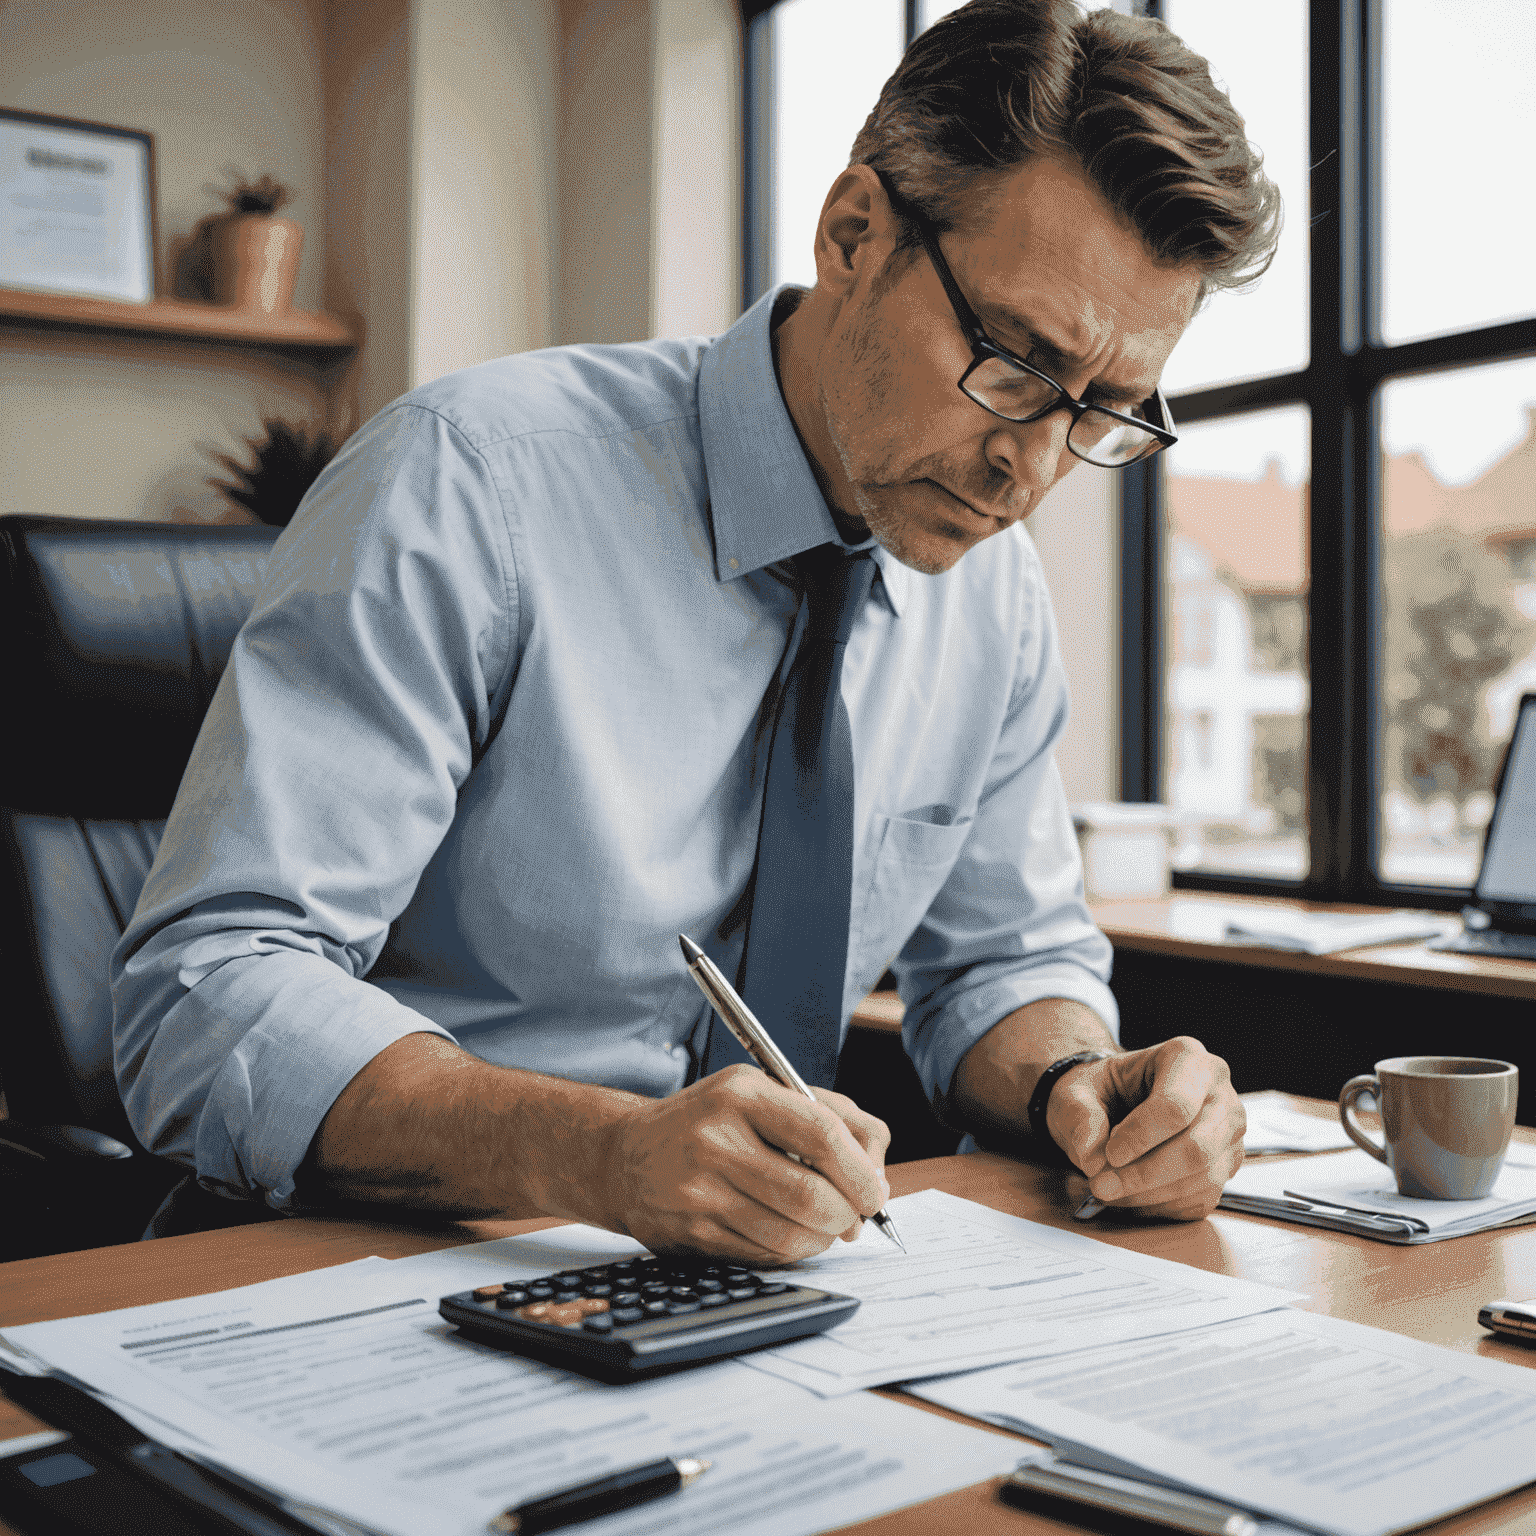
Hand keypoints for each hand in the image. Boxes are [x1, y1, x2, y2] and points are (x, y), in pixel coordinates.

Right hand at [604, 1065, 890, 1262]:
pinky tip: (785, 1232)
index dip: (862, 1171)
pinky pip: (765, 1256)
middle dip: (849, 1215)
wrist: (625, 1155)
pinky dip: (790, 1251)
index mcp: (742, 1095)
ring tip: (822, 1225)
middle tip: (855, 1217)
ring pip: (792, 1235)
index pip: (822, 1134)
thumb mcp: (763, 1093)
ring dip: (823, 1238)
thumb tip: (879, 1173)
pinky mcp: (691, 1233)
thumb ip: (831, 1116)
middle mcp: (716, 1140)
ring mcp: (699, 1191)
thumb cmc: (711, 1121)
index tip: (877, 1191)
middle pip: (812, 1195)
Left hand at [1049, 1038, 1244, 1219]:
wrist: (1115, 1102)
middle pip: (1196, 1147)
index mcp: (1186, 1057)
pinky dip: (1162, 1205)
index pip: (1175, 1106)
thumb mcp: (1076, 1091)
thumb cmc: (1101, 1090)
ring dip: (1150, 1193)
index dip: (1140, 1137)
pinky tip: (1132, 1194)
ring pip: (1202, 1178)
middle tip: (1102, 1184)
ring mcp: (1228, 1133)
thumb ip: (1080, 1117)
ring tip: (1110, 1189)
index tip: (1109, 1154)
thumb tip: (1092, 1157)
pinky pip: (1201, 1198)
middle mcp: (1218, 1093)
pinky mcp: (1226, 1167)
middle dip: (1145, 1173)